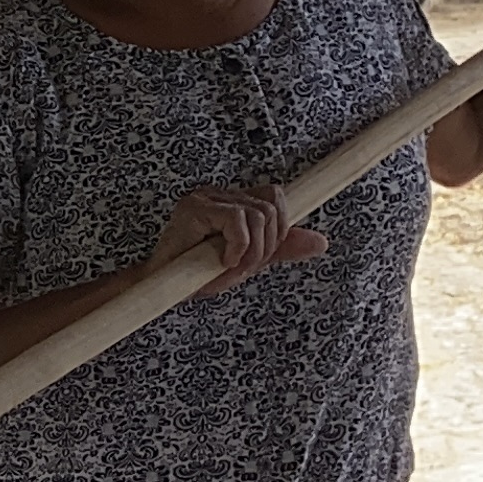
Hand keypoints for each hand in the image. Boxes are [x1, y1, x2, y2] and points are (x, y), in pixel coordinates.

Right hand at [151, 183, 325, 293]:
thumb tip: (321, 242)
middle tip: (242, 270)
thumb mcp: (249, 261)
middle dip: (267, 247)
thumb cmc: (197, 274)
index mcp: (233, 201)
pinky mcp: (194, 207)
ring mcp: (205, 197)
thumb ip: (281, 249)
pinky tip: (221, 262)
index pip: (274, 196)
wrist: (161, 288)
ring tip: (230, 269)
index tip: (264, 255)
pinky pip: (237, 220)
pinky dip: (238, 247)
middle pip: (271, 208)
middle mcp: (220, 193)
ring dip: (252, 252)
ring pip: (259, 215)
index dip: (281, 226)